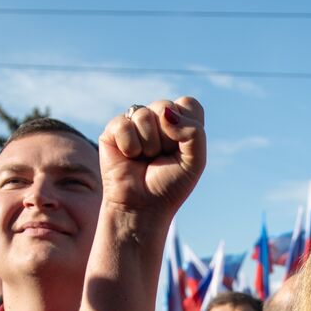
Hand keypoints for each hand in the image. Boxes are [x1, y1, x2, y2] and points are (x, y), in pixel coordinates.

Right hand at [97, 97, 205, 218]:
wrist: (144, 206)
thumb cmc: (170, 185)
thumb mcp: (196, 161)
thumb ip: (194, 132)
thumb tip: (165, 112)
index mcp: (180, 123)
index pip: (188, 104)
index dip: (187, 126)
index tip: (182, 149)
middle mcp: (157, 119)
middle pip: (165, 106)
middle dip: (167, 138)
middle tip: (161, 157)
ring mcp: (135, 122)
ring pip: (144, 115)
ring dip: (148, 144)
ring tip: (145, 158)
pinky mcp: (114, 129)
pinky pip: (124, 125)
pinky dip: (130, 147)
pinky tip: (129, 157)